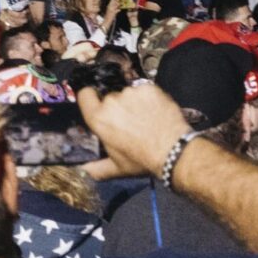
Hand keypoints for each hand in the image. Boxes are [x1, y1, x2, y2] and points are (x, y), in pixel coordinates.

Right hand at [75, 79, 191, 178]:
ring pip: (128, 93)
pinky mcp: (148, 88)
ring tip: (146, 118)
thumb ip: (96, 168)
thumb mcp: (117, 168)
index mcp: (99, 119)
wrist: (173, 151)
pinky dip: (149, 98)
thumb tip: (84, 169)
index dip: (90, 98)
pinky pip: (144, 90)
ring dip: (134, 103)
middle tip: (130, 122)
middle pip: (110, 97)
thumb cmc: (143, 160)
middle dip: (118, 107)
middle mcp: (112, 102)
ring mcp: (131, 93)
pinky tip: (155, 112)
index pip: (85, 94)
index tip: (98, 104)